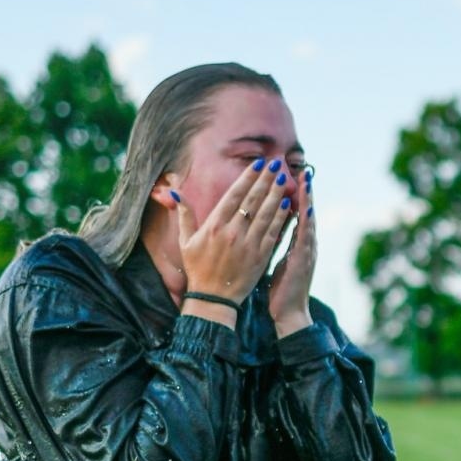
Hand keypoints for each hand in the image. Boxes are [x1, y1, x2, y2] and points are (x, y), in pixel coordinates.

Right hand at [175, 159, 292, 322]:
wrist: (214, 298)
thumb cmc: (198, 268)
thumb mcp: (186, 241)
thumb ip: (184, 214)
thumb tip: (173, 191)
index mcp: (214, 225)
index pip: (234, 195)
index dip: (247, 178)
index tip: (257, 164)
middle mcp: (233, 232)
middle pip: (253, 199)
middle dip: (266, 179)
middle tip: (276, 163)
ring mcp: (248, 243)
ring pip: (266, 213)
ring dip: (277, 193)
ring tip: (284, 177)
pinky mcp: (261, 255)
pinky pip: (274, 231)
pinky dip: (281, 216)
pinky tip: (288, 203)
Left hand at [269, 167, 315, 337]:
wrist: (289, 313)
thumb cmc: (281, 289)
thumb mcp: (276, 260)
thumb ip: (274, 242)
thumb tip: (265, 228)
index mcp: (297, 244)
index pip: (295, 214)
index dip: (294, 196)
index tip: (290, 178)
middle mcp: (305, 245)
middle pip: (305, 213)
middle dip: (304, 192)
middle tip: (303, 171)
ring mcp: (307, 252)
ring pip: (308, 221)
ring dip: (308, 201)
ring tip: (306, 182)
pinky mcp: (304, 261)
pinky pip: (305, 237)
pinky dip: (306, 222)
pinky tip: (304, 208)